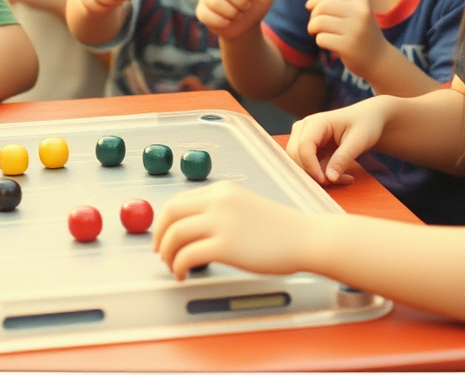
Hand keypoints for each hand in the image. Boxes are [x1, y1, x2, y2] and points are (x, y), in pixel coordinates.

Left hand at [153, 182, 310, 279]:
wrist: (304, 238)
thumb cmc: (280, 229)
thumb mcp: (245, 206)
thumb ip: (221, 210)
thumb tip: (194, 227)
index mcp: (222, 189)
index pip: (179, 200)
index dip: (166, 220)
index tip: (164, 235)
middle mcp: (218, 201)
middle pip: (171, 212)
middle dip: (160, 234)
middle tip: (160, 251)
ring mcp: (221, 222)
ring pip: (175, 234)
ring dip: (168, 253)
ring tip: (173, 266)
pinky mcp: (226, 246)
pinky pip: (188, 255)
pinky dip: (179, 266)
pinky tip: (184, 274)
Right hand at [196, 0, 275, 40]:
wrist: (245, 25)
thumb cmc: (255, 5)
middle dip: (241, 2)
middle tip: (246, 7)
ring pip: (215, 2)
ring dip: (232, 12)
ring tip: (237, 14)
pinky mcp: (201, 10)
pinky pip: (206, 15)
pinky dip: (221, 21)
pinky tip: (228, 22)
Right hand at [285, 96, 389, 185]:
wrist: (367, 119)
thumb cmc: (364, 124)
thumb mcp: (358, 141)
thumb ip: (343, 158)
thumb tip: (329, 178)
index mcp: (316, 122)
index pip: (304, 146)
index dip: (311, 166)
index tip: (325, 181)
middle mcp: (304, 129)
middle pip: (295, 155)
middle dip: (312, 172)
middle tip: (337, 181)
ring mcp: (303, 138)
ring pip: (300, 163)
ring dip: (318, 176)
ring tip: (344, 179)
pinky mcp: (308, 149)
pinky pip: (308, 167)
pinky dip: (322, 176)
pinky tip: (342, 177)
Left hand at [306, 0, 386, 79]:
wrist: (380, 61)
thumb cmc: (361, 35)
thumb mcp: (356, 15)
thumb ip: (337, 5)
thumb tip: (309, 4)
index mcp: (361, 2)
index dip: (315, 2)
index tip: (310, 9)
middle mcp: (360, 13)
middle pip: (323, 7)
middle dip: (313, 17)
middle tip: (314, 27)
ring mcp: (355, 30)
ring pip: (319, 22)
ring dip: (313, 29)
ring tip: (318, 35)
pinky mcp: (348, 46)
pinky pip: (321, 39)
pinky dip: (319, 41)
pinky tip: (328, 45)